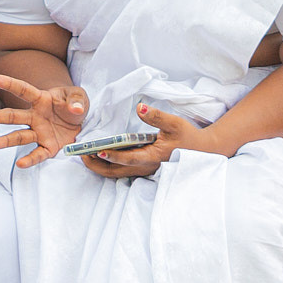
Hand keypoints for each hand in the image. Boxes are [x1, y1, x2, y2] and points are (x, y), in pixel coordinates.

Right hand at [0, 74, 86, 166]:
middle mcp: (35, 117)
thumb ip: (76, 100)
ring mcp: (39, 133)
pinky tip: (21, 164)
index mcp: (41, 99)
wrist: (81, 123)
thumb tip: (75, 109)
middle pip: (14, 116)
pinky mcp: (48, 148)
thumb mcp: (79, 97)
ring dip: (7, 141)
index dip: (9, 84)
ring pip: (20, 137)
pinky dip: (30, 160)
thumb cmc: (75, 105)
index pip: (23, 90)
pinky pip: (38, 154)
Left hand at [78, 104, 216, 179]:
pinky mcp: (143, 169)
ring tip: (84, 156)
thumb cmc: (188, 136)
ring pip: (118, 173)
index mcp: (154, 157)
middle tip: (80, 155)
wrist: (201, 151)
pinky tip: (98, 157)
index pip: (129, 159)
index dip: (113, 156)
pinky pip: (122, 171)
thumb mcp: (174, 123)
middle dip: (97, 166)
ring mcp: (144, 170)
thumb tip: (140, 108)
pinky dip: (108, 166)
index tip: (97, 152)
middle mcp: (147, 167)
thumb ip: (157, 116)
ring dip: (100, 167)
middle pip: (117, 171)